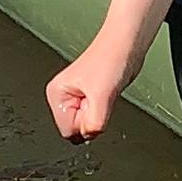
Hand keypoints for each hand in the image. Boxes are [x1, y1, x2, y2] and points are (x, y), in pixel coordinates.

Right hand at [46, 25, 146, 140]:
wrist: (125, 45)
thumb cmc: (111, 59)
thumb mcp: (101, 95)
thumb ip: (94, 122)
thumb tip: (89, 135)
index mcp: (56, 94)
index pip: (67, 131)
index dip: (85, 123)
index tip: (93, 106)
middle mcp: (63, 96)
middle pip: (75, 129)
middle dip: (90, 120)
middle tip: (98, 99)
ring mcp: (76, 97)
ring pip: (86, 124)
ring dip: (98, 115)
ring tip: (102, 94)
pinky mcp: (89, 98)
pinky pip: (94, 117)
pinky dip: (103, 111)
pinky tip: (106, 95)